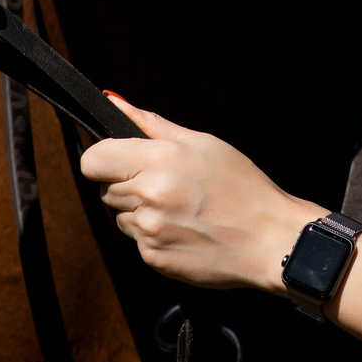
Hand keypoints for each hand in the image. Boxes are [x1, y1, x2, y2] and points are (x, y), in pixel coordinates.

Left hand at [79, 95, 315, 292]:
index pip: (93, 160)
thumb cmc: (242, 188)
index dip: (104, 159)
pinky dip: (153, 235)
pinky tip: (183, 229)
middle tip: (167, 184)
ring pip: (120, 216)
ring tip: (180, 208)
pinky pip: (137, 241)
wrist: (268, 238)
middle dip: (127, 183)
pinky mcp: (153, 258)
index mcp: (158, 160)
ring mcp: (149, 230)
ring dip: (139, 211)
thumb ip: (151, 125)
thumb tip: (115, 103)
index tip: (119, 161)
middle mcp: (148, 196)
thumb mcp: (202, 143)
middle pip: (105, 188)